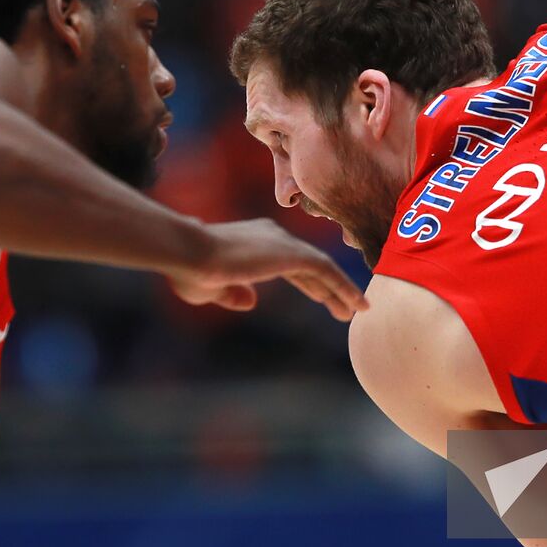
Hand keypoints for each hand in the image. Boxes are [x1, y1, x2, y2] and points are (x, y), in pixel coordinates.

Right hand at [167, 218, 367, 320]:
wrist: (187, 253)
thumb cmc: (189, 270)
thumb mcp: (210, 288)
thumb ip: (232, 293)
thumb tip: (251, 302)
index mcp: (254, 240)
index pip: (289, 261)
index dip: (307, 281)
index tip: (321, 297)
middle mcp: (272, 236)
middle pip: (309, 264)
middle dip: (327, 287)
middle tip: (344, 308)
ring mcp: (283, 242)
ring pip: (322, 267)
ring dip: (340, 289)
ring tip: (358, 310)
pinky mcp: (291, 252)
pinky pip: (327, 270)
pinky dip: (344, 286)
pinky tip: (358, 304)